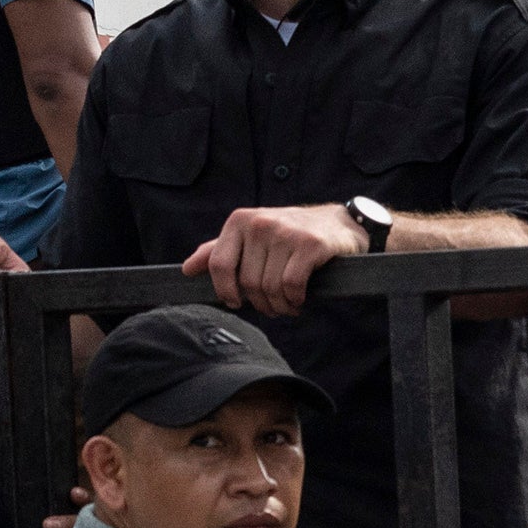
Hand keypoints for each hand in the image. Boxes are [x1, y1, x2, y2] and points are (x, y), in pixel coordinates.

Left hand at [183, 202, 371, 314]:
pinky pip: (292, 285)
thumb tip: (187, 269)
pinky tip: (300, 299)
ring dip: (280, 306)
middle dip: (260, 303)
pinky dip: (295, 300)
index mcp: (240, 221)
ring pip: (270, 287)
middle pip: (248, 282)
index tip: (236, 302)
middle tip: (272, 307)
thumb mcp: (252, 237)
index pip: (219, 265)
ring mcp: (286, 233)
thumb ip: (220, 251)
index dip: (225, 290)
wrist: (340, 224)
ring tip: (288, 306)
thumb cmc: (292, 234)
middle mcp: (260, 223)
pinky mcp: (311, 244)